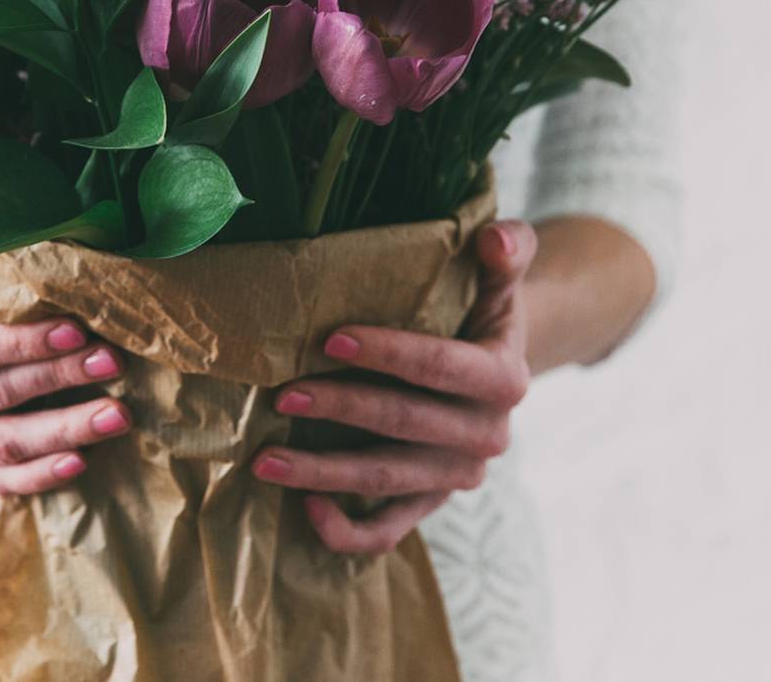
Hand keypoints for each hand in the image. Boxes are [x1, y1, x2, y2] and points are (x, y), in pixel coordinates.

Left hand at [251, 220, 536, 553]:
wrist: (494, 366)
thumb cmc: (481, 310)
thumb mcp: (501, 278)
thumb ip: (506, 250)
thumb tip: (494, 238)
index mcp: (503, 378)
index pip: (441, 367)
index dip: (388, 353)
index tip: (330, 338)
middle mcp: (486, 436)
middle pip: (403, 424)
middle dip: (340, 408)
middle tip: (280, 392)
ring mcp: (456, 476)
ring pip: (385, 480)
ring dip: (323, 473)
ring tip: (264, 459)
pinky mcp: (430, 502)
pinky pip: (389, 530)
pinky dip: (348, 531)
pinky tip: (306, 509)